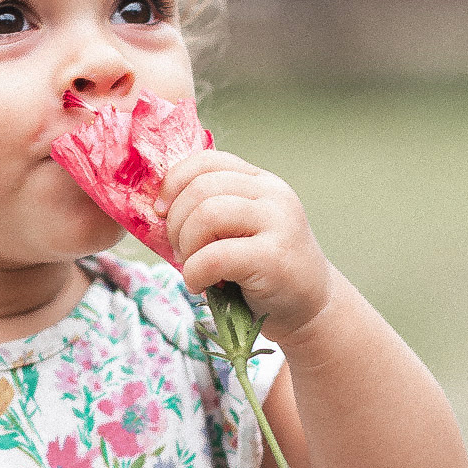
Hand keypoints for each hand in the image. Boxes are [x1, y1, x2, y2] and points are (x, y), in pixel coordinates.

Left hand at [159, 149, 331, 342]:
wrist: (310, 307)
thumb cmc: (262, 270)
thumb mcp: (240, 228)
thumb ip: (211, 208)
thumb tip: (157, 206)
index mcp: (261, 181)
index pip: (206, 161)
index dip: (173, 182)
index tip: (160, 210)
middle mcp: (273, 194)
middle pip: (200, 188)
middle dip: (176, 223)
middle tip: (180, 251)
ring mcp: (278, 223)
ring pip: (207, 216)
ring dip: (186, 246)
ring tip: (192, 266)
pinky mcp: (273, 258)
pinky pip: (214, 257)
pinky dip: (195, 273)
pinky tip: (200, 285)